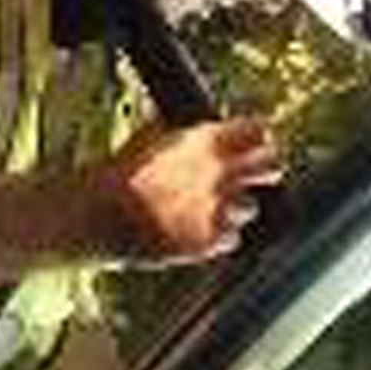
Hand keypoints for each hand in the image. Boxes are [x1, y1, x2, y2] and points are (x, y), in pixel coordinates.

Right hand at [102, 117, 283, 263]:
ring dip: (235, 209)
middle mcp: (217, 172)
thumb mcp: (152, 139)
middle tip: (260, 174)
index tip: (261, 144)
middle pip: (272, 166)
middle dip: (268, 170)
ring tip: (207, 210)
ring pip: (250, 208)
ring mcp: (215, 208)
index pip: (259, 132)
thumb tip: (210, 129)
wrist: (98, 216)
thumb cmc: (120, 176)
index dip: (261, 138)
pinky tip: (196, 231)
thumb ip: (186, 137)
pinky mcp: (208, 240)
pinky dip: (218, 237)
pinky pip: (231, 238)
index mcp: (204, 141)